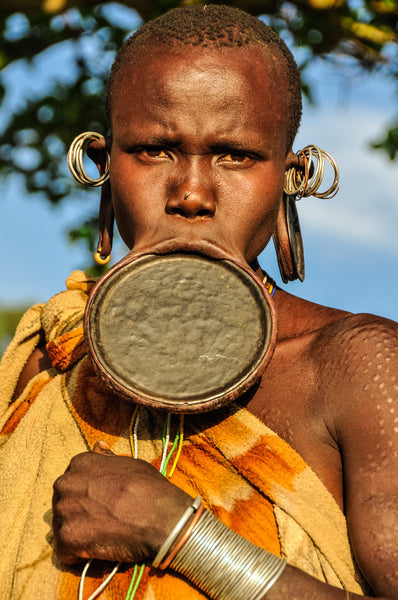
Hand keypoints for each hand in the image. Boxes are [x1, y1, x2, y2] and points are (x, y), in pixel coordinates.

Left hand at [52, 440, 191, 564]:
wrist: (159, 516)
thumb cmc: (148, 487)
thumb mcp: (128, 463)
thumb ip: (106, 459)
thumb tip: (98, 446)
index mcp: (80, 463)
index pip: (72, 480)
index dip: (86, 494)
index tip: (100, 502)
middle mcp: (66, 483)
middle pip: (63, 502)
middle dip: (77, 513)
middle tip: (101, 521)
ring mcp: (64, 511)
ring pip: (62, 526)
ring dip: (78, 533)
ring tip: (101, 536)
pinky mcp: (67, 538)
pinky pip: (64, 551)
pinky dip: (78, 555)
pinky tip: (97, 550)